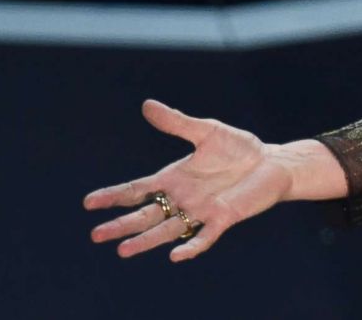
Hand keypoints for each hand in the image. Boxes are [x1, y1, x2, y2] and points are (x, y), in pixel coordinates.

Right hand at [83, 99, 291, 261]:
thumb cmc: (239, 149)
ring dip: (147, 240)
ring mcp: (201, 211)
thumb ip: (177, 122)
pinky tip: (175, 256)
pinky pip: (204, 236)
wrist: (272, 162)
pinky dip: (191, 247)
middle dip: (122, 225)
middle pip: (146, 215)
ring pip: (168, 230)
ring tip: (124, 250)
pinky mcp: (223, 218)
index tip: (89, 203)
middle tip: (97, 235)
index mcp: (174, 179)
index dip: (114, 196)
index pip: (137, 190)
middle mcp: (182, 199)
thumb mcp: (206, 131)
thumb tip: (147, 105)